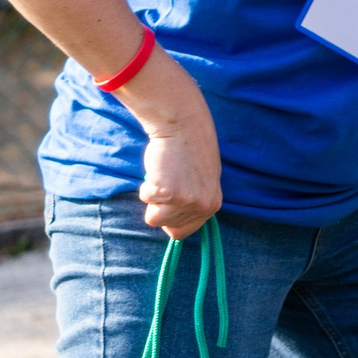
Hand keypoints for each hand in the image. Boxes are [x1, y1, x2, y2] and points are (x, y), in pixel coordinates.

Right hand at [135, 60, 221, 236]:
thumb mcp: (202, 180)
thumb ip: (194, 201)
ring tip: (164, 176)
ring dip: (153, 198)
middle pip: (167, 227)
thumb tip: (176, 224)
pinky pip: (145, 198)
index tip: (169, 202)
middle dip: (160, 208)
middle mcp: (203, 206)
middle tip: (169, 183)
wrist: (183, 125)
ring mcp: (187, 201)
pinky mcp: (168, 193)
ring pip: (154, 217)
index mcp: (213, 204)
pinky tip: (160, 169)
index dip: (170, 219)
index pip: (183, 232)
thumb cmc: (189, 149)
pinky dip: (146, 185)